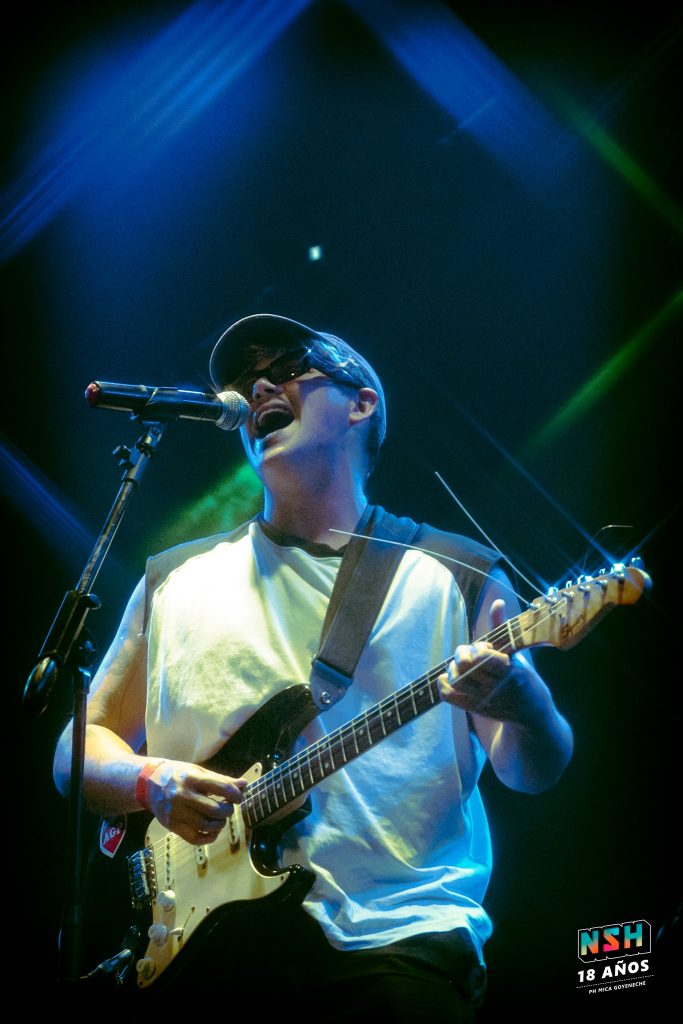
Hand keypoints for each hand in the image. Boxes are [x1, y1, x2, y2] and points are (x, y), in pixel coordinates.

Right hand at [145, 761, 246, 844]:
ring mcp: (177, 813)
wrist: (149, 783)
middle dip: (228, 810)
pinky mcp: (172, 826)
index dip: (235, 794)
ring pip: (206, 825)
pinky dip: (208, 837)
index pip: (221, 788)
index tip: (238, 797)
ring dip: (220, 824)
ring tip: (220, 817)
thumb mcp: (199, 771)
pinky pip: (195, 838)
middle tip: (228, 807)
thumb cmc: (178, 774)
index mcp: (192, 779)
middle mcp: (183, 796)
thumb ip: (221, 779)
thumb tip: (244, 784)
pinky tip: (212, 830)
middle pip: (215, 810)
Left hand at [438, 599, 540, 722]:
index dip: (479, 648)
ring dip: (453, 668)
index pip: (483, 657)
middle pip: (464, 667)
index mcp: (510, 671)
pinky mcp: (474, 709)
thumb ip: (502, 628)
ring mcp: (484, 700)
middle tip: (467, 653)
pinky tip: (449, 677)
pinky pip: (448, 696)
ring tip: (460, 666)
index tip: (484, 648)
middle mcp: (496, 687)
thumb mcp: (518, 655)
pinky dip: (443, 684)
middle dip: (462, 653)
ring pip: (455, 680)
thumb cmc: (525, 679)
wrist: (532, 716)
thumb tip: (497, 602)